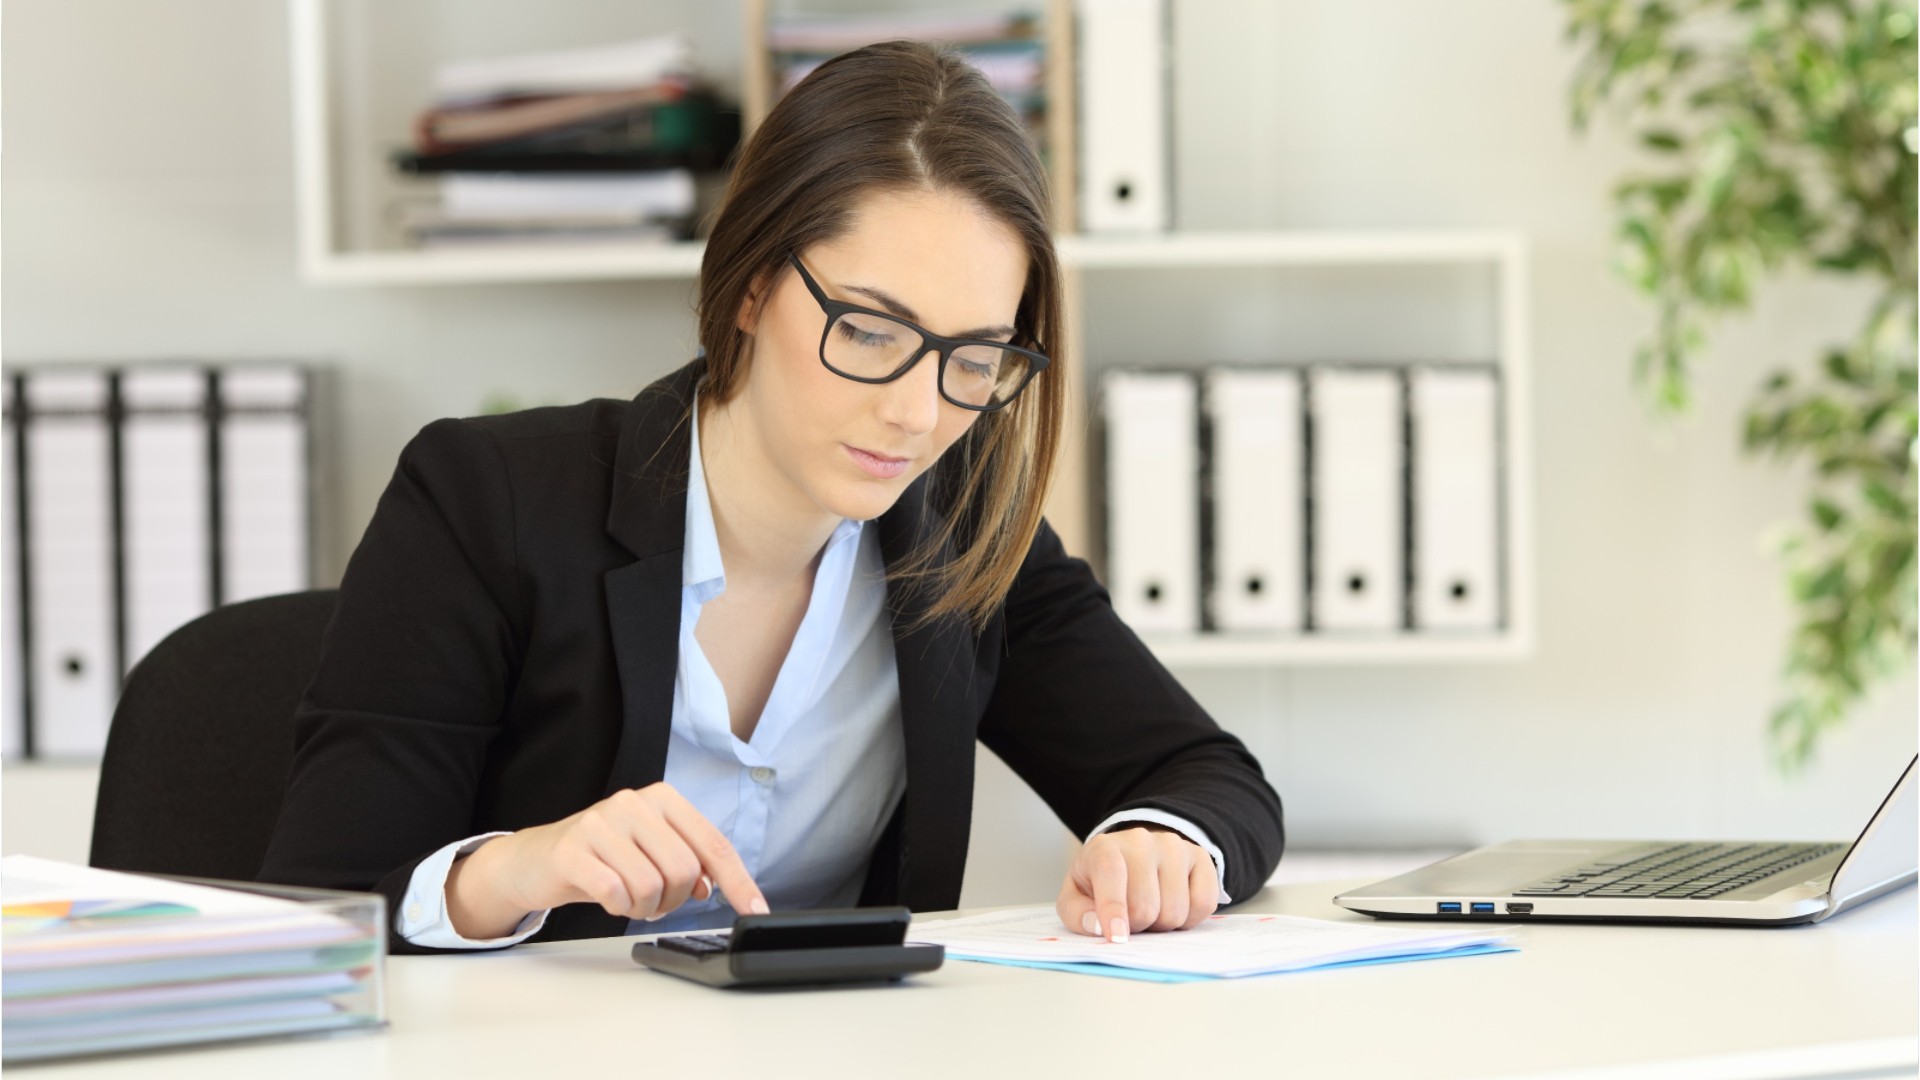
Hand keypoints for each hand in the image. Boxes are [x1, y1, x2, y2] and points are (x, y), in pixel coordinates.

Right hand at [447, 782, 767, 937]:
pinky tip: (608, 899)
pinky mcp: (573, 848)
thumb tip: (712, 887)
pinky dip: (618, 908)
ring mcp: (601, 822)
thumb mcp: (650, 852)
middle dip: (674, 900)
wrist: (535, 859)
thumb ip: (687, 861)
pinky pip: (616, 893)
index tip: (755, 910)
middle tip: (653, 902)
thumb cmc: (602, 856)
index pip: (713, 844)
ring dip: (644, 908)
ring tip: (628, 899)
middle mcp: (634, 802)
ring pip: (652, 885)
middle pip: (685, 870)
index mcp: (662, 798)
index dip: (739, 882)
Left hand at [1056, 824, 1218, 942]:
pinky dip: (1189, 919)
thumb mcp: (1076, 896)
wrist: (1133, 856)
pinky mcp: (1200, 857)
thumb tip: (1099, 927)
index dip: (1113, 908)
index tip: (1117, 937)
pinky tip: (1174, 906)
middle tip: (1130, 919)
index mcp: (1104, 847)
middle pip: (1145, 906)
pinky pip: (1204, 904)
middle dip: (1137, 926)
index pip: (1111, 873)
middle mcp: (1141, 840)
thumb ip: (1077, 914)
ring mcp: (1174, 846)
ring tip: (1151, 910)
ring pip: (1176, 910)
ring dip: (1162, 925)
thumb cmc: (1101, 882)